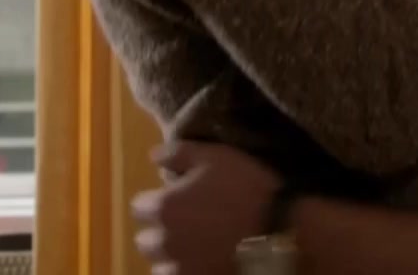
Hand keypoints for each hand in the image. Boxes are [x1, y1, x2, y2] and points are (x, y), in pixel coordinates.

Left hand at [134, 141, 280, 274]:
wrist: (278, 229)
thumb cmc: (246, 187)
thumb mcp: (215, 156)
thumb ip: (178, 154)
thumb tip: (153, 156)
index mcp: (163, 207)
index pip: (139, 207)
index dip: (156, 200)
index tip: (175, 198)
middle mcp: (163, 241)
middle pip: (146, 240)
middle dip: (160, 231)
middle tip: (186, 223)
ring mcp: (179, 268)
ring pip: (160, 264)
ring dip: (171, 256)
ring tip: (196, 247)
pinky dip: (185, 271)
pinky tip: (204, 262)